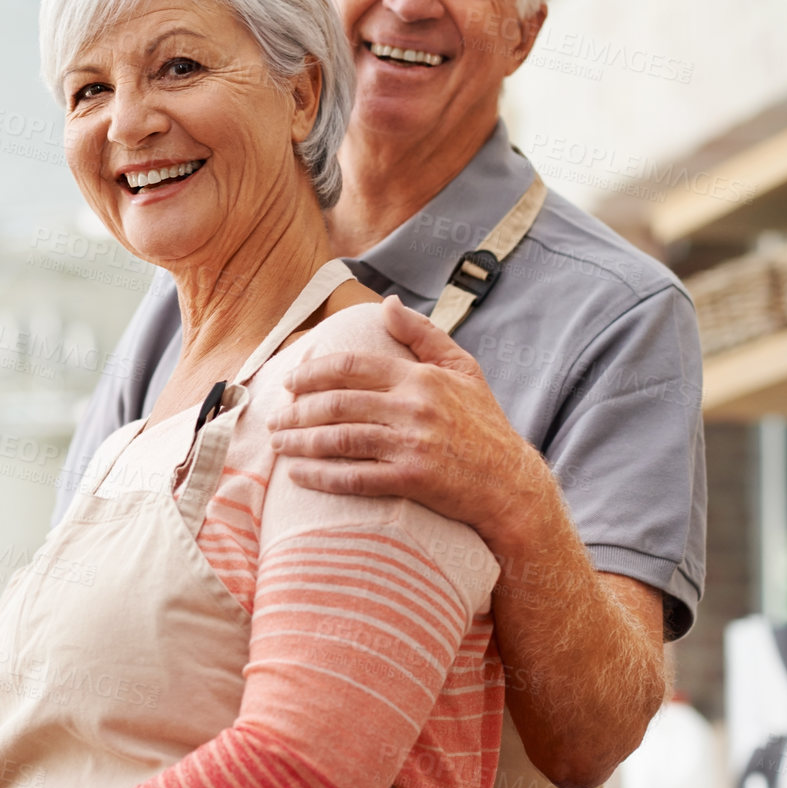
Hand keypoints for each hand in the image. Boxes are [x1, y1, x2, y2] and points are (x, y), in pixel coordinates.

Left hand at [268, 295, 548, 544]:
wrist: (511, 483)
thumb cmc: (483, 425)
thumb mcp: (463, 369)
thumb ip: (423, 334)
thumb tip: (387, 304)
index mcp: (420, 377)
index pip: (352, 367)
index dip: (313, 373)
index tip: (289, 381)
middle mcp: (413, 407)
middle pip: (337, 403)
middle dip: (297, 410)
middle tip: (274, 417)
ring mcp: (412, 444)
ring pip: (340, 438)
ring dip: (301, 441)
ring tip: (278, 442)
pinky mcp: (412, 480)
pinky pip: (354, 478)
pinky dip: (321, 476)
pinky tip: (298, 474)